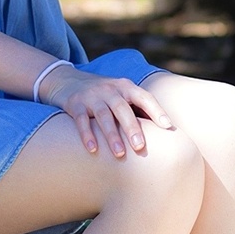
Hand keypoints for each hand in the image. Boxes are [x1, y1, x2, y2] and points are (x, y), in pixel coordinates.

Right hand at [39, 66, 173, 157]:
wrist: (67, 80)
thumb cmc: (103, 94)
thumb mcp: (121, 95)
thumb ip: (138, 108)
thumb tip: (164, 131)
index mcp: (125, 87)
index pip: (144, 97)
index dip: (156, 110)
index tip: (167, 127)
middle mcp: (109, 89)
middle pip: (122, 108)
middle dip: (132, 128)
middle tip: (140, 147)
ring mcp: (91, 96)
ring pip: (103, 115)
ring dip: (111, 135)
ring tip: (119, 154)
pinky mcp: (75, 103)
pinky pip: (81, 120)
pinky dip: (86, 134)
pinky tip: (93, 149)